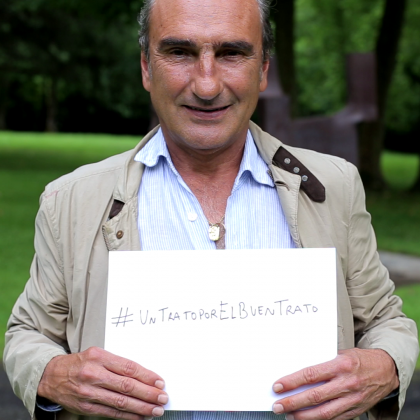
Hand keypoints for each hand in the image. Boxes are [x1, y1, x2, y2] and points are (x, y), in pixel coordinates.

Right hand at [37, 347, 167, 419]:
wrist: (51, 376)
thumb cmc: (80, 363)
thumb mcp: (98, 354)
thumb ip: (117, 363)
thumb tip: (142, 375)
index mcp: (99, 357)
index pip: (128, 367)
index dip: (146, 376)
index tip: (159, 382)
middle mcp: (94, 374)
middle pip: (127, 386)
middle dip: (148, 393)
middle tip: (162, 397)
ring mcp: (89, 392)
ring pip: (120, 402)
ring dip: (141, 407)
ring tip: (155, 409)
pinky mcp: (86, 407)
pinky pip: (111, 413)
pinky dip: (127, 416)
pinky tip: (139, 416)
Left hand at [271, 348, 398, 419]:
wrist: (386, 370)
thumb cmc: (359, 359)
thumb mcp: (341, 353)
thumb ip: (322, 362)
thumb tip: (298, 369)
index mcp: (340, 365)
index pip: (311, 375)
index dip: (292, 382)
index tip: (278, 386)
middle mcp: (346, 383)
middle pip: (314, 396)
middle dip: (293, 402)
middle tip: (277, 406)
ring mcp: (352, 400)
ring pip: (324, 413)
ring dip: (303, 416)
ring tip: (289, 415)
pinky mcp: (356, 411)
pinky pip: (335, 419)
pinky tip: (307, 419)